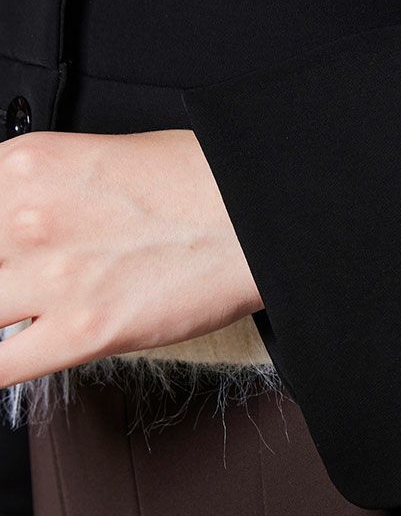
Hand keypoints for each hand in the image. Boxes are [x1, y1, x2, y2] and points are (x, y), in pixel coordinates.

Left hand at [0, 129, 264, 387]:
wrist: (260, 215)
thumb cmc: (200, 181)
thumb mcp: (95, 156)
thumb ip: (37, 189)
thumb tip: (8, 220)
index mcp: (27, 164)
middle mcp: (27, 215)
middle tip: (20, 283)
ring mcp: (52, 275)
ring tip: (23, 313)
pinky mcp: (83, 331)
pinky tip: (10, 359)